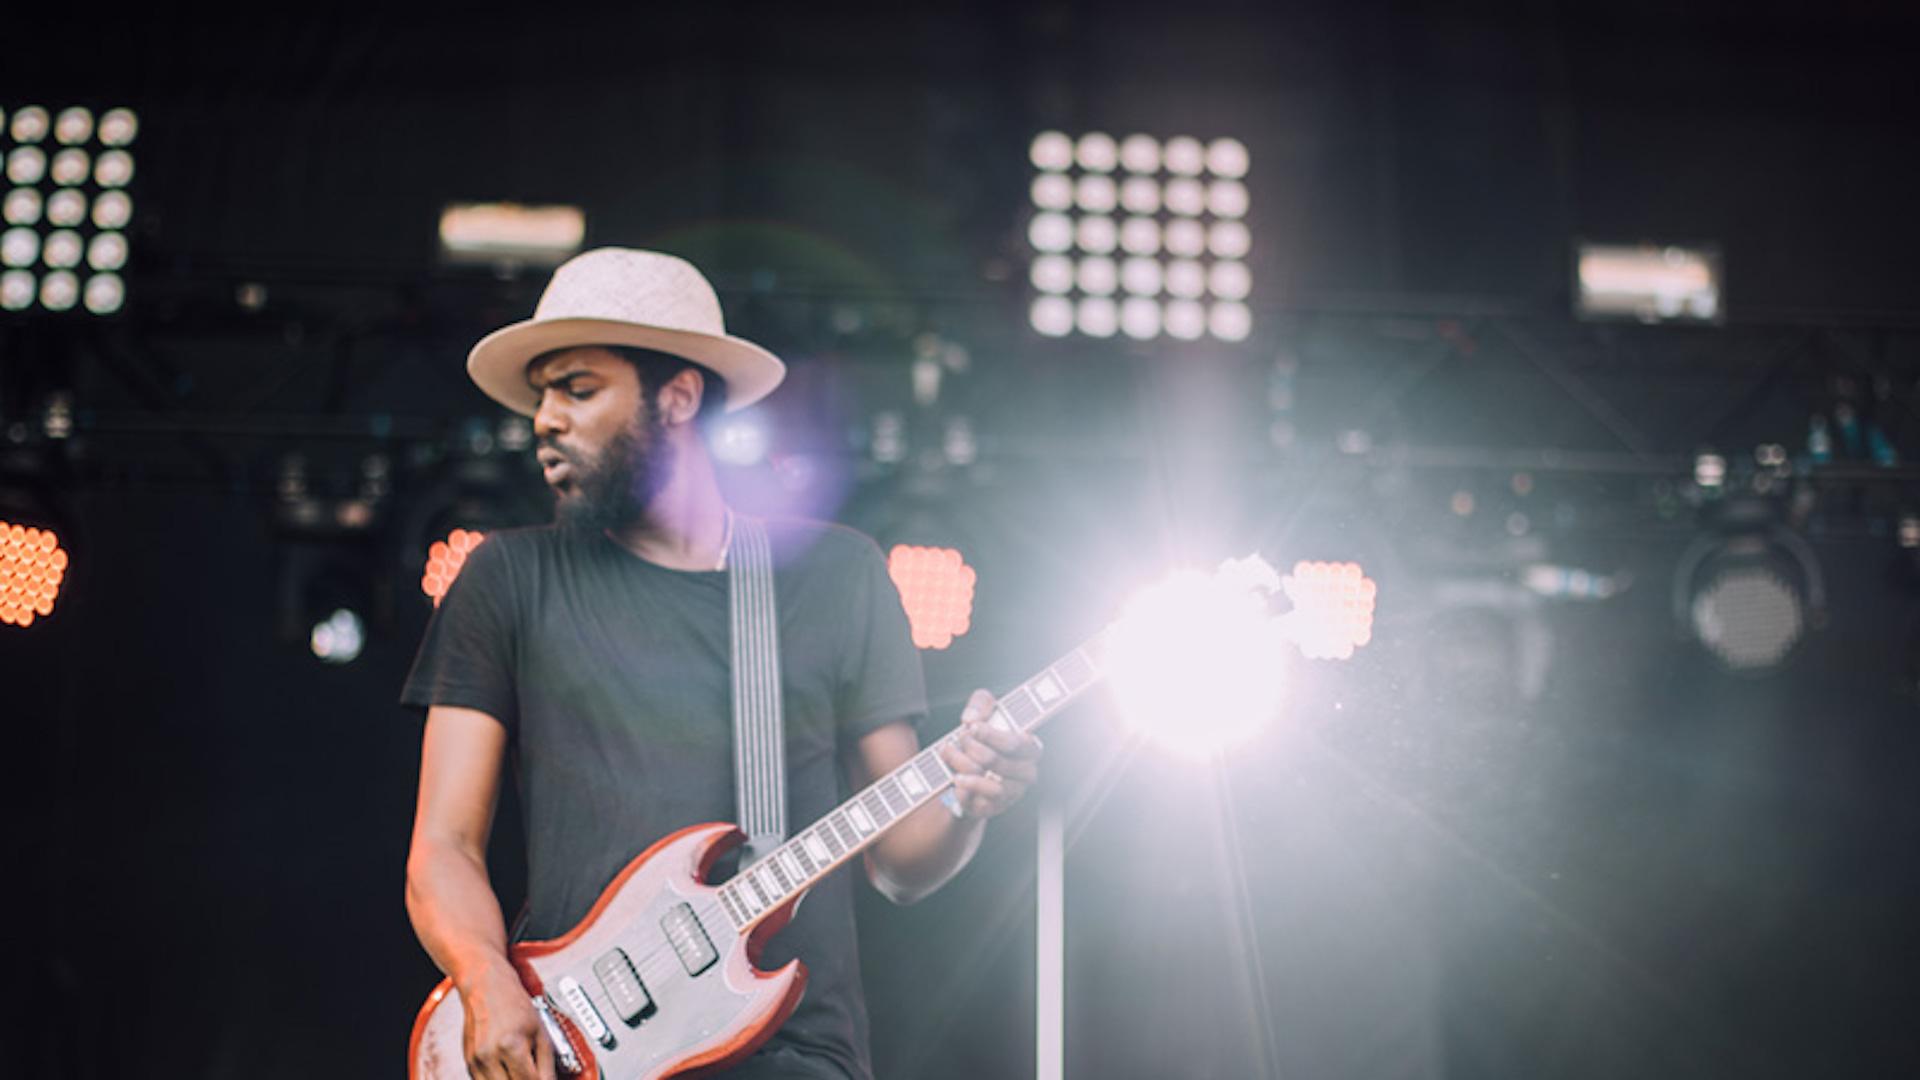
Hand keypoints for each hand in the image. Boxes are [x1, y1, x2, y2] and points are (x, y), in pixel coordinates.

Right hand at [458, 957, 556, 1079]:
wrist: (486, 987)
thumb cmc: (513, 1004)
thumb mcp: (541, 1030)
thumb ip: (547, 1063)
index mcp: (510, 1046)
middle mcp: (489, 1056)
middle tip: (535, 1073)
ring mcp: (476, 1062)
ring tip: (522, 1070)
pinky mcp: (469, 1064)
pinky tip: (508, 1069)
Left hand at [938, 689, 1044, 819]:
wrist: (970, 773)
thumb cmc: (983, 740)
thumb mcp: (984, 713)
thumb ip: (981, 704)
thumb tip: (971, 717)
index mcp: (1031, 749)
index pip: (1018, 743)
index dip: (993, 735)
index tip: (973, 727)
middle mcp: (1027, 773)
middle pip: (998, 761)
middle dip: (972, 747)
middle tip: (959, 737)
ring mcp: (1012, 793)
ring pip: (986, 780)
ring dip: (962, 764)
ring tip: (948, 752)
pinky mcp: (994, 808)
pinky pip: (976, 798)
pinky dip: (962, 786)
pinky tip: (955, 777)